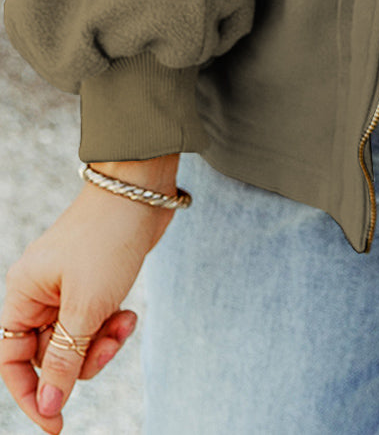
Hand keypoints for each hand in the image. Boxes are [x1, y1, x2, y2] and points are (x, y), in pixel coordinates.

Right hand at [1, 159, 178, 431]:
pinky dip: (112, 326)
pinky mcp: (93, 284)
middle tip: (110, 344)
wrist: (140, 191)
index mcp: (23, 294)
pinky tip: (129, 314)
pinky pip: (95, 324)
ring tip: (124, 323)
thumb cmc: (106, 240)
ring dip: (102, 343)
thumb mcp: (85, 307)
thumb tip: (48, 406)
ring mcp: (66, 288)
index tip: (56, 426)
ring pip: (77, 343)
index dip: (31, 396)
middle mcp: (39, 293)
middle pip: (49, 356)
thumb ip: (64, 359)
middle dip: (81, 359)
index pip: (12, 361)